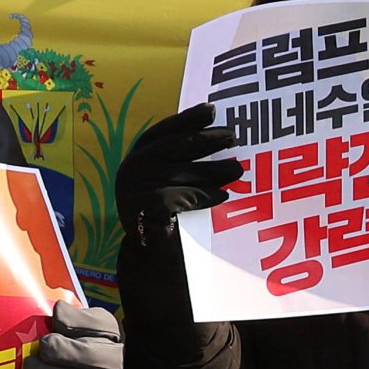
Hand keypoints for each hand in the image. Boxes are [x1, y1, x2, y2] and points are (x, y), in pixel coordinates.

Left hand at [20, 292, 121, 368]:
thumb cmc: (63, 348)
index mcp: (109, 333)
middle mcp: (115, 361)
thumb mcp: (68, 325)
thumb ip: (68, 315)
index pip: (99, 324)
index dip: (74, 323)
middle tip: (35, 354)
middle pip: (91, 355)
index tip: (53, 325)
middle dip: (58, 354)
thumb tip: (60, 310)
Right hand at [112, 100, 243, 230]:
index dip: (186, 119)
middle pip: (174, 147)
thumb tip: (222, 137)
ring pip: (180, 172)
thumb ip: (186, 162)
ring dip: (212, 171)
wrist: (151, 258)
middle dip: (206, 140)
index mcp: (137, 158)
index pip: (163, 132)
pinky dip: (203, 197)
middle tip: (233, 137)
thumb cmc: (169, 216)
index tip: (212, 110)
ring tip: (237, 171)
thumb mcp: (174, 183)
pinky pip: (179, 198)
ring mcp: (133, 189)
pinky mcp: (142, 210)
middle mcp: (131, 169)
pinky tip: (222, 197)